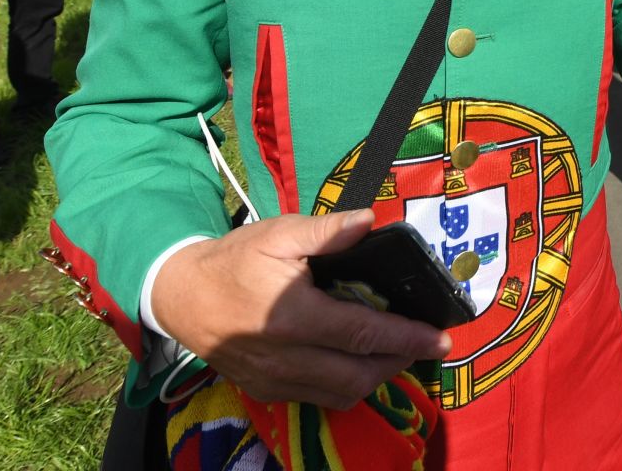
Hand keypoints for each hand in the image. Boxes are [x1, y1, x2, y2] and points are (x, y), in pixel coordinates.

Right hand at [149, 210, 451, 409]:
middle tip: (426, 343)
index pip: (364, 333)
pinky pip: (320, 398)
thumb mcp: (278, 234)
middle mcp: (287, 357)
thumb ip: (327, 231)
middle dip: (400, 361)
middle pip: (360, 374)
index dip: (407, 337)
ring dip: (377, 377)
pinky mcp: (268, 391)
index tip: (440, 338)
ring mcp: (276, 380)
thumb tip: (371, 222)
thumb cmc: (234, 260)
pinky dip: (348, 386)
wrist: (181, 297)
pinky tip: (360, 364)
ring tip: (398, 352)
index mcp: (293, 316)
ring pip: (343, 393)